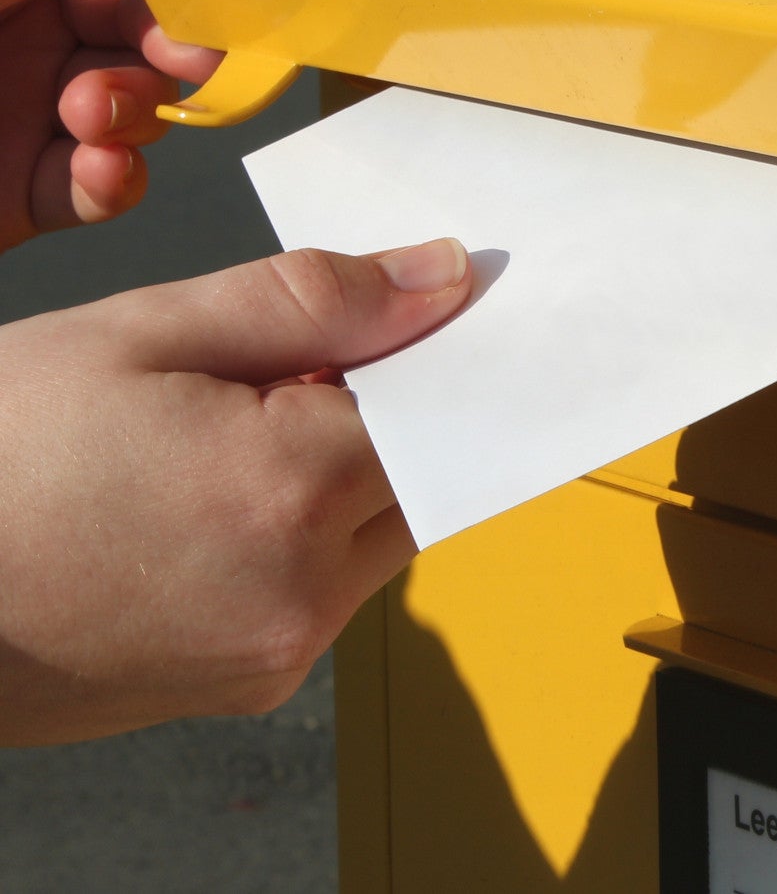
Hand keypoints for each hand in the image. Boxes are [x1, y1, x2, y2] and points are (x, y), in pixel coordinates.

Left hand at [0, 0, 220, 253]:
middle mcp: (18, 25)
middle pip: (140, 16)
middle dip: (171, 36)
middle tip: (185, 54)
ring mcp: (26, 108)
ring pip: (134, 101)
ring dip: (136, 110)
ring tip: (95, 115)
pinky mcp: (26, 190)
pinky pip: (99, 184)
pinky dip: (112, 182)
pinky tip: (95, 171)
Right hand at [0, 238, 470, 744]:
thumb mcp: (144, 332)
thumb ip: (313, 302)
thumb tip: (445, 277)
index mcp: (287, 490)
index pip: (444, 407)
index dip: (425, 354)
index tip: (398, 319)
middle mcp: (302, 591)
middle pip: (419, 477)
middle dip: (380, 416)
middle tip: (278, 374)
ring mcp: (275, 652)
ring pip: (376, 537)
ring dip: (338, 480)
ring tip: (216, 439)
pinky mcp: (245, 685)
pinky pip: (321, 592)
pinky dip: (297, 538)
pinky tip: (202, 502)